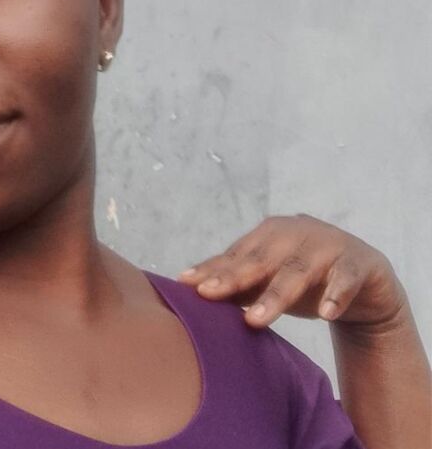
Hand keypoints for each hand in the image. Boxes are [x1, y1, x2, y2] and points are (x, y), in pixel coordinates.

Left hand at [178, 214, 407, 329]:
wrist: (365, 282)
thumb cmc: (306, 279)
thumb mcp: (271, 281)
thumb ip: (238, 284)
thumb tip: (191, 293)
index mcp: (270, 234)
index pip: (236, 255)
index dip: (212, 269)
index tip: (186, 285)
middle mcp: (296, 233)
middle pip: (261, 259)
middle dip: (234, 277)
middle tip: (209, 296)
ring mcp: (328, 245)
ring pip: (298, 270)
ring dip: (276, 294)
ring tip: (256, 319)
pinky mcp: (357, 263)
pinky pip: (345, 278)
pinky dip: (336, 293)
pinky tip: (327, 313)